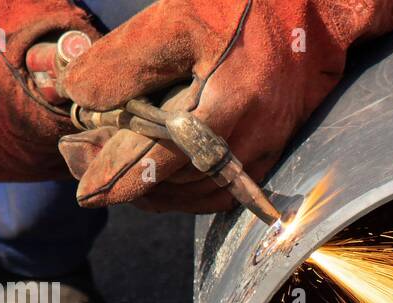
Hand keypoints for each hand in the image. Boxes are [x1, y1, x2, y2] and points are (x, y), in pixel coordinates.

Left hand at [56, 0, 392, 211]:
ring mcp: (263, 149)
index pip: (157, 159)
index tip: (84, 190)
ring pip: (198, 194)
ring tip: (117, 175)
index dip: (115, 176)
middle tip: (85, 168)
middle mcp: (247, 138)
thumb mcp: (175, 20)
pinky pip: (223, 191)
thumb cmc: (241, 6)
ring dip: (156, 191)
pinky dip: (187, 192)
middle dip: (128, 182)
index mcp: (224, 105)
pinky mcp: (272, 151)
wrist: (313, 10)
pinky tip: (162, 179)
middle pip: (175, 183)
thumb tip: (79, 97)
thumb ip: (126, 60)